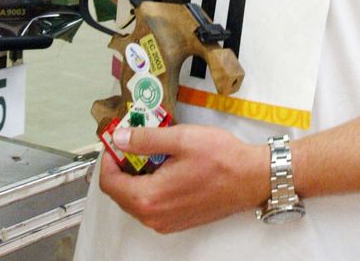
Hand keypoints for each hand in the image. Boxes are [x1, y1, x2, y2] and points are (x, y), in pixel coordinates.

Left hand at [99, 124, 269, 232]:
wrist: (251, 178)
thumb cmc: (222, 158)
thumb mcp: (181, 138)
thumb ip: (145, 139)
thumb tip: (120, 139)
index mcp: (150, 197)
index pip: (110, 183)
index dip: (108, 158)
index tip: (115, 140)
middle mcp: (154, 216)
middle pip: (121, 193)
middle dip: (122, 166)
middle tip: (132, 140)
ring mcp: (166, 222)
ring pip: (136, 199)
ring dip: (137, 175)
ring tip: (151, 150)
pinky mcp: (177, 221)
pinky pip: (152, 205)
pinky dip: (150, 185)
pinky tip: (165, 166)